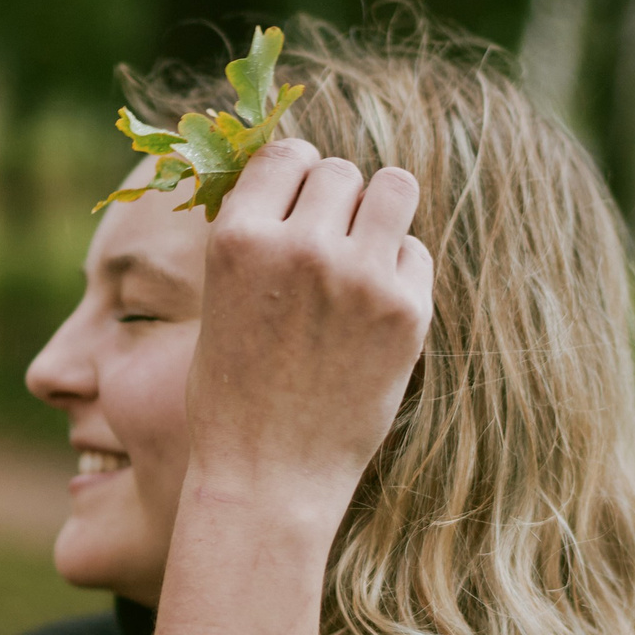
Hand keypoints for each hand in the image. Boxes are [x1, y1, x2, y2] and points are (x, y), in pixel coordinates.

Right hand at [142, 140, 430, 634]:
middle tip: (331, 247)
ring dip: (381, 213)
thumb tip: (298, 172)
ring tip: (366, 255)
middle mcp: (297, 244)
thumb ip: (255, 237)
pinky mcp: (405, 309)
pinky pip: (415, 251)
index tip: (299, 205)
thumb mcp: (219, 300)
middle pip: (340, 171)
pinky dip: (401, 271)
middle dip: (337, 202)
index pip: (287, 155)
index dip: (296, 176)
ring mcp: (357, 274)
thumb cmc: (232, 395)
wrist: (265, 479)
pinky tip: (376, 314)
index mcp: (237, 238)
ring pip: (393, 188)